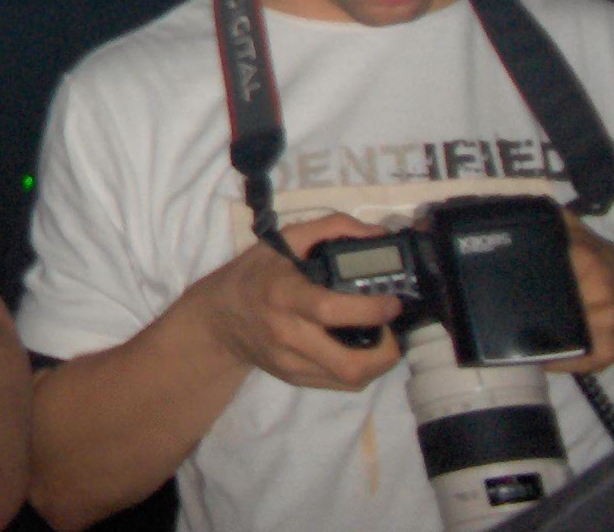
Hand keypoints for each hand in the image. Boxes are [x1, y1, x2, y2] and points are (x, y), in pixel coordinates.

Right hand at [188, 212, 405, 391]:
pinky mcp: (295, 378)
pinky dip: (361, 370)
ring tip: (382, 339)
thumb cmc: (256, 272)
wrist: (220, 318)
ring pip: (350, 379)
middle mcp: (286, 334)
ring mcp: (290, 362)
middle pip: (347, 362)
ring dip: (378, 363)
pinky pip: (341, 384)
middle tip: (393, 329)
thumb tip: (378, 235)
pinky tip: (360, 350)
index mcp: (283, 294)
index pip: (329, 310)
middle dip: (386, 352)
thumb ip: (332, 228)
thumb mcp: (285, 239)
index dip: (369, 310)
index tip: (392, 302)